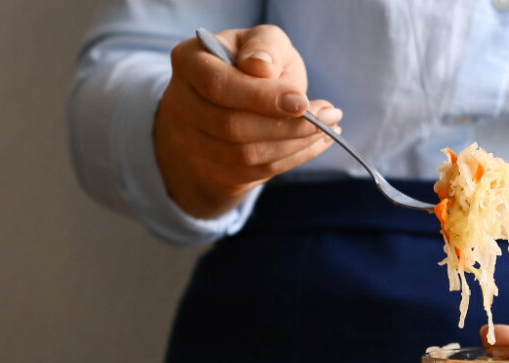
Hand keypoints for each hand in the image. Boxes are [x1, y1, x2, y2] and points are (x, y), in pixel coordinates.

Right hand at [154, 25, 341, 218]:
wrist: (236, 103)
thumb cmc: (254, 65)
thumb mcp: (264, 43)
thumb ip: (265, 46)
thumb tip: (261, 66)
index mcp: (189, 63)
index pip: (220, 86)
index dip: (262, 98)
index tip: (304, 102)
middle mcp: (179, 104)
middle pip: (232, 126)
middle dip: (287, 125)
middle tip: (329, 116)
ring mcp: (190, 142)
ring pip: (245, 155)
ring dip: (294, 145)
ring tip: (328, 129)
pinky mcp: (209, 170)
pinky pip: (254, 173)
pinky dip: (292, 159)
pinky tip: (315, 144)